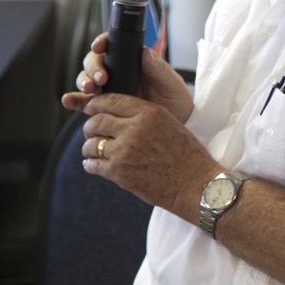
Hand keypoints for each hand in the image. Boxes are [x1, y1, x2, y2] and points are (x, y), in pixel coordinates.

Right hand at [62, 33, 192, 121]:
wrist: (174, 128)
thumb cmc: (176, 101)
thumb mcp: (172, 84)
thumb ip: (159, 69)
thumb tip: (145, 52)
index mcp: (133, 61)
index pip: (113, 45)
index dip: (102, 42)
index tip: (99, 46)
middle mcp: (117, 73)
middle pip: (95, 62)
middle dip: (93, 67)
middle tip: (101, 79)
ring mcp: (108, 89)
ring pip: (86, 79)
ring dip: (83, 82)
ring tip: (90, 90)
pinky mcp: (102, 107)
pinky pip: (84, 102)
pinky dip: (74, 100)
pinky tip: (69, 101)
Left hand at [80, 93, 218, 213]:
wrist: (195, 184)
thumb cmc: (187, 155)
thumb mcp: (170, 124)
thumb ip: (144, 117)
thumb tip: (118, 117)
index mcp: (149, 113)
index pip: (111, 100)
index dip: (95, 104)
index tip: (90, 108)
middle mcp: (134, 128)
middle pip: (96, 122)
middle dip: (90, 127)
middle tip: (90, 132)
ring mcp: (124, 151)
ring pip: (91, 144)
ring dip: (89, 148)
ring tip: (93, 151)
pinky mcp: (119, 172)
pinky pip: (92, 164)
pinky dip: (90, 164)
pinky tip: (94, 165)